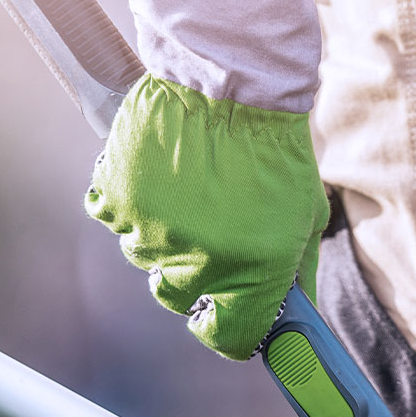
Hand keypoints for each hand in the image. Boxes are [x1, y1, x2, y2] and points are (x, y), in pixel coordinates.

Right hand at [85, 0, 329, 359]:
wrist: (231, 79)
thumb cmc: (274, 148)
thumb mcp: (303, 215)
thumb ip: (296, 272)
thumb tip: (293, 316)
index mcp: (255, 269)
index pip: (230, 338)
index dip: (224, 332)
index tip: (220, 319)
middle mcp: (201, 259)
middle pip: (178, 299)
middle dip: (191, 277)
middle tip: (205, 238)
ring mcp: (154, 229)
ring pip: (144, 257)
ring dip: (161, 233)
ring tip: (186, 188)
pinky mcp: (117, 196)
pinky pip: (112, 217)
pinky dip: (128, 202)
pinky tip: (154, 175)